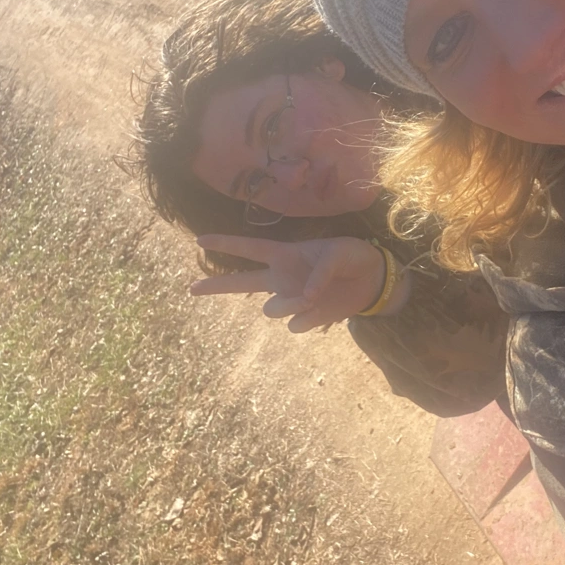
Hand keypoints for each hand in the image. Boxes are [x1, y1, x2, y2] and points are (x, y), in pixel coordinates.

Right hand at [191, 234, 389, 331]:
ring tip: (309, 298)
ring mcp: (292, 298)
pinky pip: (294, 324)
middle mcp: (282, 277)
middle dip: (216, 286)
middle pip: (241, 282)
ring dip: (287, 305)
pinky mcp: (306, 316)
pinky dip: (306, 317)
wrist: (373, 280)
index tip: (199, 240)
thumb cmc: (352, 257)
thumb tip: (305, 297)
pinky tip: (320, 308)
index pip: (250, 248)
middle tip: (191, 288)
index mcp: (285, 254)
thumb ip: (318, 272)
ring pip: (271, 309)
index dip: (226, 242)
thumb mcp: (338, 253)